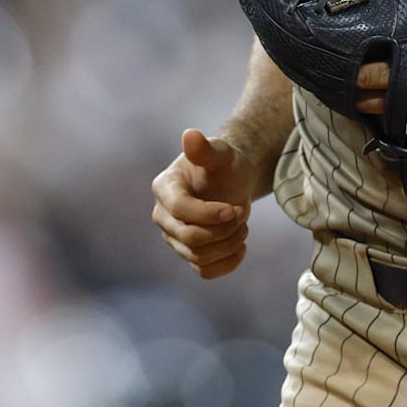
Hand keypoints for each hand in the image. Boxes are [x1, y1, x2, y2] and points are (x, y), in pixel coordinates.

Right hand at [151, 128, 256, 278]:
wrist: (233, 180)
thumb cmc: (225, 163)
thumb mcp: (221, 152)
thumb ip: (206, 148)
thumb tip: (189, 134)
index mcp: (165, 187)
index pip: (180, 210)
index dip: (208, 214)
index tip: (234, 209)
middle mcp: (163, 215)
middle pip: (189, 238)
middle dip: (222, 230)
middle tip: (241, 213)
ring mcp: (174, 237)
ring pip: (198, 256)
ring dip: (228, 244)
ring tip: (243, 224)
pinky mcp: (190, 253)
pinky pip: (204, 271)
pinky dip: (227, 264)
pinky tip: (241, 247)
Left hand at [356, 33, 406, 144]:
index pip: (372, 74)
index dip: (357, 71)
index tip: (348, 64)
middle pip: (369, 99)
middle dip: (357, 91)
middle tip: (349, 83)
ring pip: (382, 118)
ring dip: (372, 109)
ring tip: (362, 99)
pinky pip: (403, 131)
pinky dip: (394, 122)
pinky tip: (390, 114)